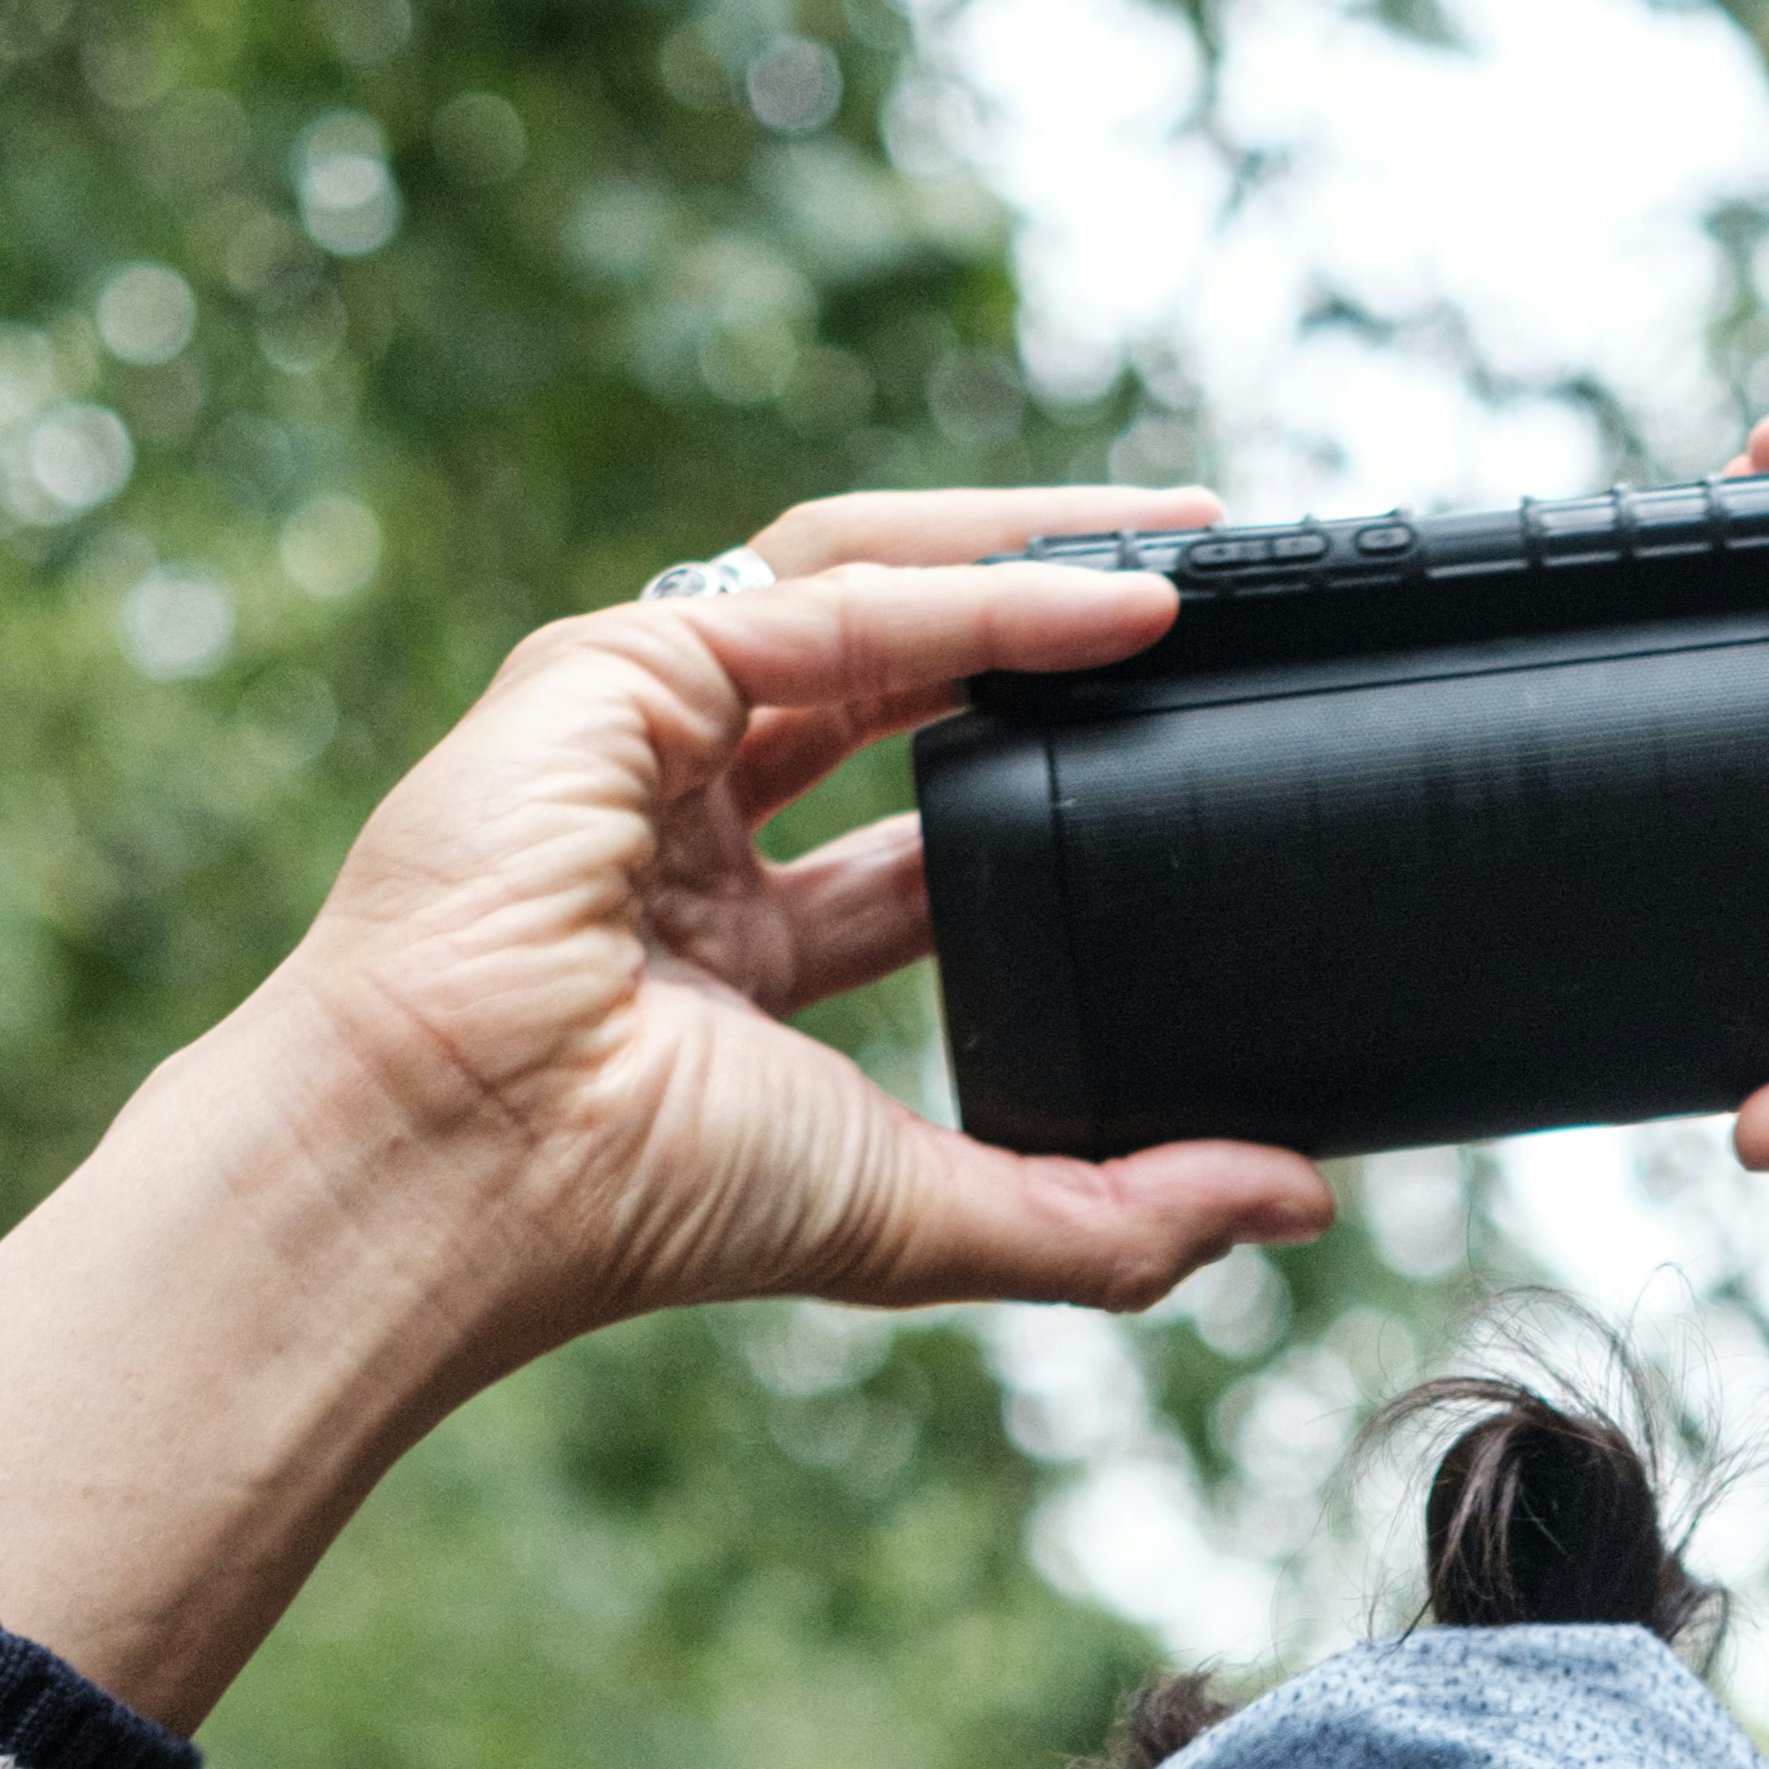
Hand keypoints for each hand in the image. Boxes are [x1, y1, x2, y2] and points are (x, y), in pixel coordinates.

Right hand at [0, 486, 1334, 1725]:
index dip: (1051, 784)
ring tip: (1189, 549)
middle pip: (906, 672)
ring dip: (1031, 558)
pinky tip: (1110, 597)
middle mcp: (690, 820)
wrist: (468, 1164)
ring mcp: (644, 731)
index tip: (1180, 761)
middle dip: (1057, 623)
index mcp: (737, 944)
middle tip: (1215, 598)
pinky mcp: (613, 667)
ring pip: (870, 589)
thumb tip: (1299, 1204)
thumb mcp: (932, 1216)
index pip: (922, 832)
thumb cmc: (642, 1202)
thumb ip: (1115, 1220)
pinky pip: (831, 599)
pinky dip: (975, 589)